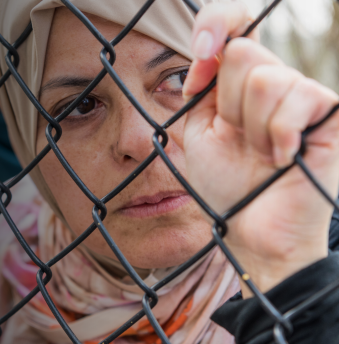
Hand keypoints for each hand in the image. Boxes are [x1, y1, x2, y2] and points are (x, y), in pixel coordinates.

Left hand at [182, 2, 338, 297]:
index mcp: (241, 83)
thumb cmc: (227, 184)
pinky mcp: (330, 114)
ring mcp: (304, 96)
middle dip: (228, 106)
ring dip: (252, 128)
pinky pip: (299, 97)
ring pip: (264, 78)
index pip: (235, 25)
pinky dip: (279, 136)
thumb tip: (210, 50)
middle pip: (242, 53)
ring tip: (263, 154)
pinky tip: (284, 158)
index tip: (200, 48)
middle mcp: (275, 82)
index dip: (217, 22)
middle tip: (240, 140)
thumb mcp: (199, 131)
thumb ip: (202, 89)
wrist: (252, 227)